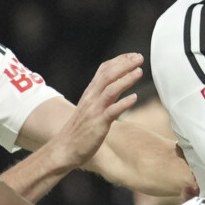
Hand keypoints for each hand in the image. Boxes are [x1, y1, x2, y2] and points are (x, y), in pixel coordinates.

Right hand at [45, 53, 146, 168]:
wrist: (65, 148)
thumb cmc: (79, 131)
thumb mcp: (90, 108)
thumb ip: (102, 97)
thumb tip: (117, 89)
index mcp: (90, 93)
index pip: (104, 70)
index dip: (119, 61)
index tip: (133, 55)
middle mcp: (92, 98)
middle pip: (108, 75)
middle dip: (125, 64)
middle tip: (140, 57)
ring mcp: (94, 110)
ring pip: (110, 90)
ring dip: (126, 79)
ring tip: (139, 72)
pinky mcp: (98, 124)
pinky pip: (111, 111)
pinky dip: (123, 103)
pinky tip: (134, 98)